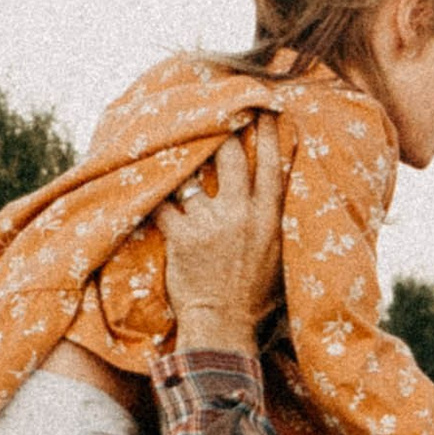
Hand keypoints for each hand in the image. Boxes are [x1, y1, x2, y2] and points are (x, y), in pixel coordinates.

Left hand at [157, 123, 286, 357]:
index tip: (265, 109)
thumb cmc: (254, 298)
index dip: (269, 134)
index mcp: (270, 218)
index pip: (272, 166)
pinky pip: (164, 202)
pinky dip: (154, 194)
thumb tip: (290, 203)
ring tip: (176, 144)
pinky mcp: (182, 235)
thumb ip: (282, 226)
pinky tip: (143, 181)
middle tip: (215, 111)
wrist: (223, 325)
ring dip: (185, 161)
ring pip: (194, 175)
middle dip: (224, 130)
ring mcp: (211, 222)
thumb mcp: (282, 259)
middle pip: (232, 157)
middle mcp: (242, 214)